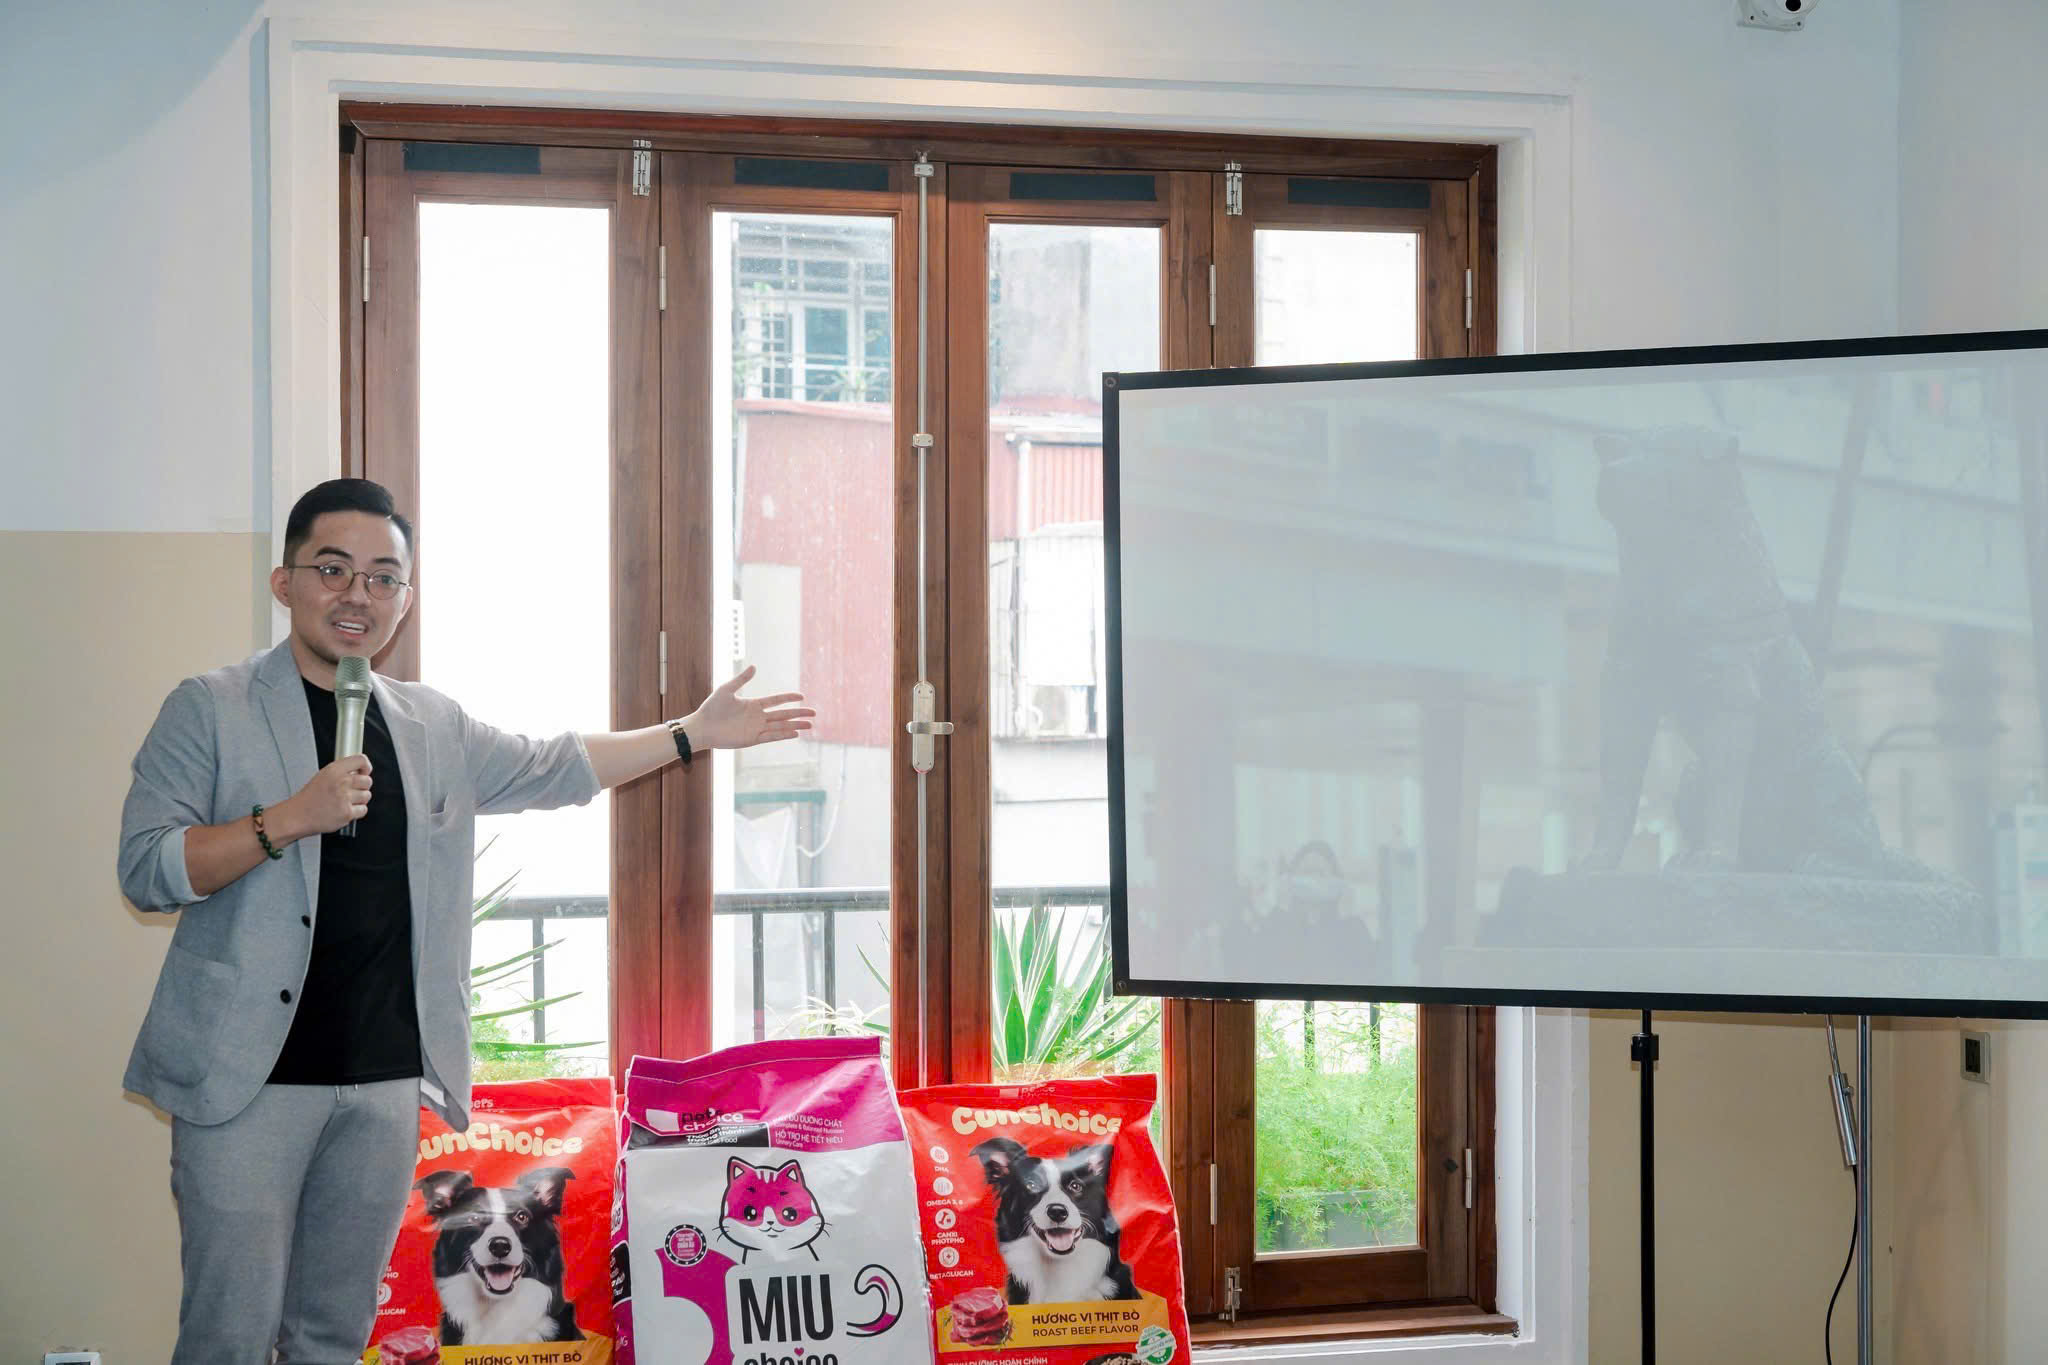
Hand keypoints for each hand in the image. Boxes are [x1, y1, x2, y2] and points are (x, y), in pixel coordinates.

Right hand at [276, 755, 372, 837]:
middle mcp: (341, 782)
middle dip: (362, 786)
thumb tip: (361, 771)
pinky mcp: (347, 813)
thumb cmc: (309, 798)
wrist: (297, 815)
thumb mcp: (323, 776)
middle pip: (368, 780)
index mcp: (334, 770)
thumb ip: (342, 772)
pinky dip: (356, 812)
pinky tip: (344, 810)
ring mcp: (345, 798)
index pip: (361, 760)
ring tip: (345, 802)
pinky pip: (363, 810)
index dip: (366, 767)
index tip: (365, 771)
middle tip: (351, 791)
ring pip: (367, 795)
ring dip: (359, 800)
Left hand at [683, 665, 814, 751]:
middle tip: (814, 713)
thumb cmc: (711, 708)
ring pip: (781, 726)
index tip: (801, 696)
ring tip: (810, 725)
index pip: (776, 701)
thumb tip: (755, 666)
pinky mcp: (752, 739)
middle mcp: (757, 717)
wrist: (702, 727)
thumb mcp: (726, 690)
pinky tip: (795, 733)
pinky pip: (771, 737)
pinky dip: (783, 735)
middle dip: (798, 713)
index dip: (789, 698)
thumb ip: (741, 679)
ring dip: (795, 725)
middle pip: (783, 714)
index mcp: (753, 705)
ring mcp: (756, 729)